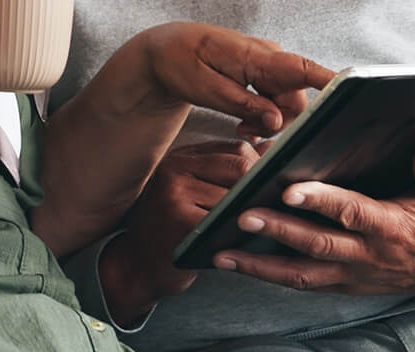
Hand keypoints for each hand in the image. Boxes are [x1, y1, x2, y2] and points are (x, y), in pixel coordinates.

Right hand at [99, 140, 263, 324]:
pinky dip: (238, 231)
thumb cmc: (175, 230)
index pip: (237, 149)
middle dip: (262, 188)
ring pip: (236, 194)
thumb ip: (231, 171)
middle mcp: (175, 167)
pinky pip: (224, 221)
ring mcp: (174, 192)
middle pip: (240, 166)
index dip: (263, 169)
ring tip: (259, 225)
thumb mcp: (199, 192)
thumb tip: (272, 151)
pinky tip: (241, 241)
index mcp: (182, 156)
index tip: (276, 188)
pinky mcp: (179, 220)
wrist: (138, 265)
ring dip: (253, 212)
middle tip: (275, 210)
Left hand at [137, 22, 332, 136]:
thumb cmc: (179, 62)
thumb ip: (243, 105)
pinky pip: (276, 100)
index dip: (333, 83)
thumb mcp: (205, 88)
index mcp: (258, 56)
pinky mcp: (262, 74)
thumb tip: (277, 121)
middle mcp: (270, 58)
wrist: (163, 49)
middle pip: (299, 99)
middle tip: (248, 133)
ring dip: (271, 122)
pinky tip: (244, 124)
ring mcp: (267, 66)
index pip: (305, 69)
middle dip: (282, 123)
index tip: (355, 96)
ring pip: (288, 104)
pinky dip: (264, 116)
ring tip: (241, 128)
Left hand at [213, 140, 414, 294]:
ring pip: (301, 274)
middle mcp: (368, 255)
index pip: (351, 212)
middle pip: (316, 245)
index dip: (320, 202)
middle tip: (241, 215)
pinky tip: (240, 264)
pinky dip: (270, 275)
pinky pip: (303, 283)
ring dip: (260, 265)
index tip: (289, 190)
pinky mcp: (344, 284)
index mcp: (391, 227)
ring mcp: (354, 274)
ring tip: (222, 252)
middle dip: (277, 231)